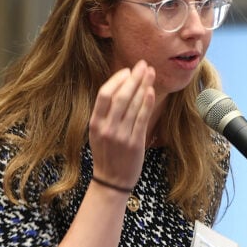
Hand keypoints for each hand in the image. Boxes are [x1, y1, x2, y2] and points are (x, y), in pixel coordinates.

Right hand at [88, 60, 155, 188]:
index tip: (128, 70)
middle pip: (120, 96)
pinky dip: (146, 103)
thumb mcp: (99, 132)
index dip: (117, 79)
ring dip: (142, 85)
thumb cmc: (107, 154)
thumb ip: (106, 114)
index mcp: (95, 123)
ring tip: (150, 73)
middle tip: (143, 65)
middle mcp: (107, 128)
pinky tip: (151, 91)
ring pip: (132, 105)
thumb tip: (121, 88)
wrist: (112, 181)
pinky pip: (141, 119)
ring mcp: (120, 136)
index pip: (104, 94)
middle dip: (133, 78)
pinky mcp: (134, 143)